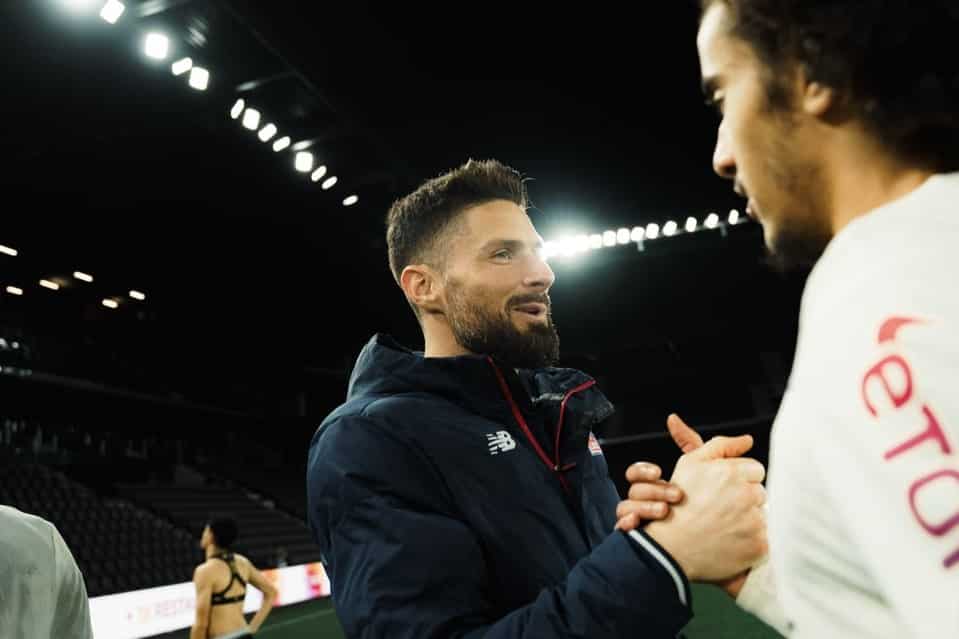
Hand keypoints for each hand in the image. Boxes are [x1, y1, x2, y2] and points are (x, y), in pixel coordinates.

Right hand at [614, 414, 709, 529]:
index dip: (643, 470)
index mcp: (653, 485)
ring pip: (625, 507)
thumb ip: (690, 444)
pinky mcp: (638, 539)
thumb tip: (674, 417)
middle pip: (633, 488)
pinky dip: (626, 524)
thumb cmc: (698, 505)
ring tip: (665, 511)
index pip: (636, 473)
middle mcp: (642, 501)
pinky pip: (620, 529)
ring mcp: (638, 519)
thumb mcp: (696, 470)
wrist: (707, 543)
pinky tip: (637, 524)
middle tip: (676, 494)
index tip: (659, 471)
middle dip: (652, 489)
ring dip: (644, 506)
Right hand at [639, 416, 767, 582]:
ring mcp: (755, 522)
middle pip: (760, 492)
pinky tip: (731, 542)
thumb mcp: (691, 464)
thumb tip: (748, 439)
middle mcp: (746, 495)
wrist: (672, 548)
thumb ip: (721, 445)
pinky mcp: (759, 546)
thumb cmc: (679, 504)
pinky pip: (765, 539)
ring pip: (763, 515)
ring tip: (723, 527)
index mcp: (732, 473)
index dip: (738, 479)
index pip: (755, 469)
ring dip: (749, 520)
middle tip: (720, 510)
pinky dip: (751, 542)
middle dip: (745, 499)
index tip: (721, 491)